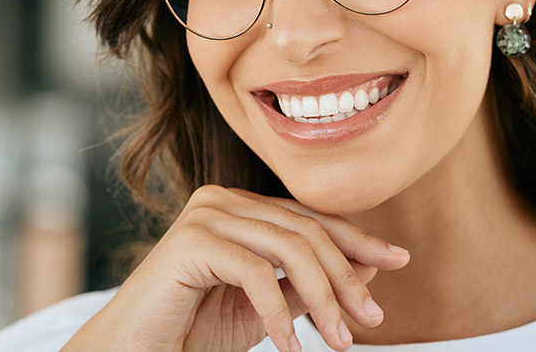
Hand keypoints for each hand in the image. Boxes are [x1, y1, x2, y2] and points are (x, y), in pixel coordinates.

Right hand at [63, 185, 410, 351]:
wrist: (134, 351)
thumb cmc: (192, 331)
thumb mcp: (266, 306)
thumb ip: (307, 282)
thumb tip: (370, 264)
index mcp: (239, 207)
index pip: (311, 217)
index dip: (358, 239)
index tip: (400, 261)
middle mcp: (222, 200)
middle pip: (307, 231)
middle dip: (347, 277)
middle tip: (372, 319)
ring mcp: (205, 215)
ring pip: (290, 248)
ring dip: (324, 299)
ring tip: (340, 341)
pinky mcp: (191, 241)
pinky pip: (257, 274)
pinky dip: (281, 315)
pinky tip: (292, 347)